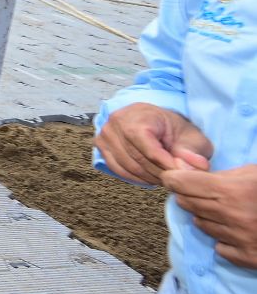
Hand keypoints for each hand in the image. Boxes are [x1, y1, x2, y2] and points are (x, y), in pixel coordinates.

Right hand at [93, 103, 212, 186]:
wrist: (157, 122)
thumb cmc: (174, 128)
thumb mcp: (192, 137)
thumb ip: (192, 152)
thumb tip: (192, 168)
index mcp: (139, 115)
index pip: (150, 149)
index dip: (167, 166)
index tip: (181, 176)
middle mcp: (116, 122)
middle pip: (138, 159)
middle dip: (159, 173)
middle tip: (175, 179)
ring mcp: (105, 134)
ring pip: (128, 167)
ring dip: (149, 177)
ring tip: (164, 177)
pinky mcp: (101, 145)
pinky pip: (117, 169)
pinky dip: (135, 177)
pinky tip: (150, 177)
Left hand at [162, 164, 256, 267]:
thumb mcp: (252, 172)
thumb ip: (220, 174)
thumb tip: (184, 170)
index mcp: (231, 191)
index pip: (181, 184)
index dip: (173, 178)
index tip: (173, 176)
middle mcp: (231, 216)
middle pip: (186, 203)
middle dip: (188, 194)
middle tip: (203, 191)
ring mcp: (239, 239)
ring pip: (201, 225)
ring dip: (207, 216)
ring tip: (226, 210)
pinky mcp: (248, 258)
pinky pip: (220, 248)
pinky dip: (224, 239)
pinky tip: (239, 231)